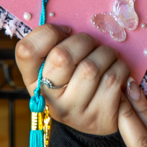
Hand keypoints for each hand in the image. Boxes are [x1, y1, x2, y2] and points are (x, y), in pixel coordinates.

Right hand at [15, 24, 129, 134]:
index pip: (26, 50)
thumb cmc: (80, 81)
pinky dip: (120, 68)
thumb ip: (58, 46)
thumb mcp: (61, 67)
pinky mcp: (100, 117)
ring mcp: (74, 110)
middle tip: (93, 44)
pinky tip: (117, 71)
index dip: (49, 33)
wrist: (99, 118)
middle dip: (85, 41)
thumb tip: (68, 28)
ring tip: (107, 57)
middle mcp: (49, 98)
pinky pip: (113, 79)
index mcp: (33, 80)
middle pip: (62, 56)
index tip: (66, 32)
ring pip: (92, 67)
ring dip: (106, 54)